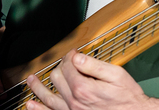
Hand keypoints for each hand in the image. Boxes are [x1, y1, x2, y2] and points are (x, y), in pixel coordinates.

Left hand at [26, 50, 152, 109]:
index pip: (67, 65)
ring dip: (37, 87)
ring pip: (48, 97)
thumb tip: (76, 56)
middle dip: (59, 67)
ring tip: (30, 79)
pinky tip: (30, 105)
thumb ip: (94, 65)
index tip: (74, 53)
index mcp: (83, 87)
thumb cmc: (128, 96)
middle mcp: (74, 101)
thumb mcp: (116, 74)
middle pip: (56, 78)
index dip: (69, 56)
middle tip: (65, 63)